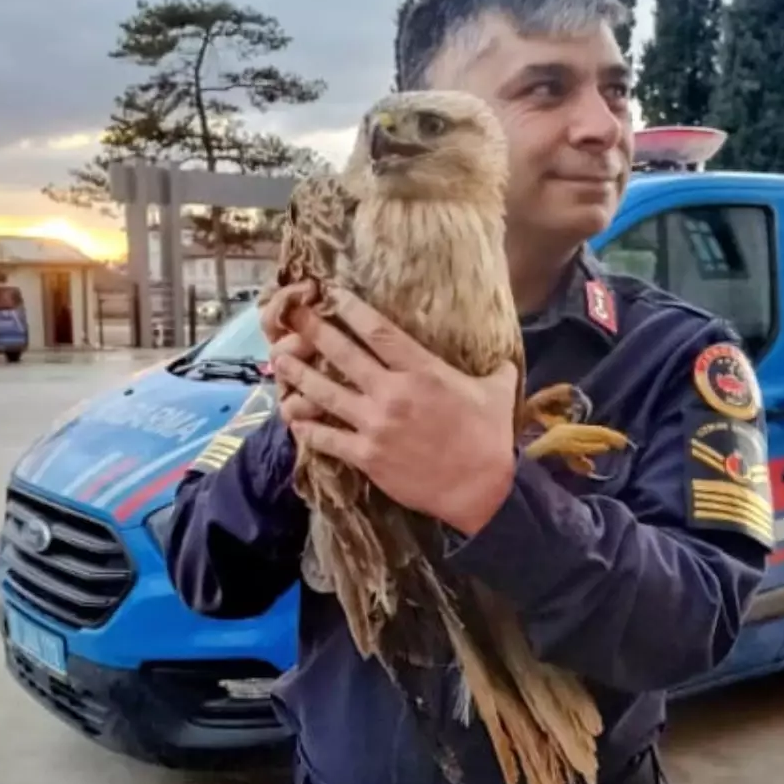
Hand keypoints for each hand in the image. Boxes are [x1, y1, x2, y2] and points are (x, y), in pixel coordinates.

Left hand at [270, 287, 518, 534]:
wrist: (480, 489)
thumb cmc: (488, 439)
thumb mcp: (497, 393)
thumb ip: (495, 369)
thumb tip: (504, 356)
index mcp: (422, 370)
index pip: (378, 331)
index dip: (351, 309)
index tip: (331, 294)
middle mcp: (392, 392)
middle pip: (343, 354)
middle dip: (313, 332)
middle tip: (291, 316)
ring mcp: (376, 424)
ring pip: (326, 393)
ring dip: (299, 376)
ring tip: (279, 361)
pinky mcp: (367, 456)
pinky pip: (328, 438)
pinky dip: (307, 427)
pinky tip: (292, 418)